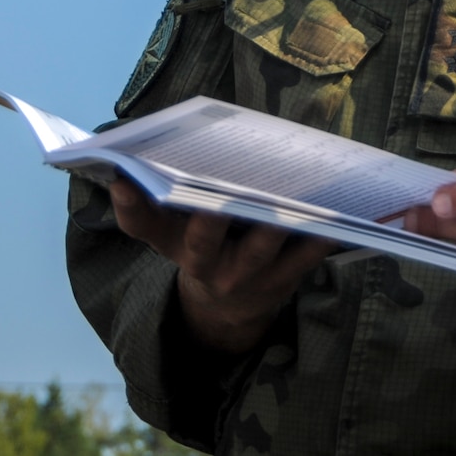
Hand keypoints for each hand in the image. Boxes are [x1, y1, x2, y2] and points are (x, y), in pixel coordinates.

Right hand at [109, 178, 333, 353]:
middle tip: (224, 189)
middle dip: (213, 214)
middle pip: (203, 240)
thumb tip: (173, 144)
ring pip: (259, 247)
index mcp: (172, 241)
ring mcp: (241, 277)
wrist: (226, 311)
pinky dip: (318, 236)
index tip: (121, 178)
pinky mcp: (279, 284)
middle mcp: (201, 263)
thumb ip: (169, 195)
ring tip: (293, 189)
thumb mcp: (176, 229)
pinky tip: (334, 214)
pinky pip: (301, 259)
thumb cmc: (203, 246)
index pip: (141, 226)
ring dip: (277, 219)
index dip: (129, 205)